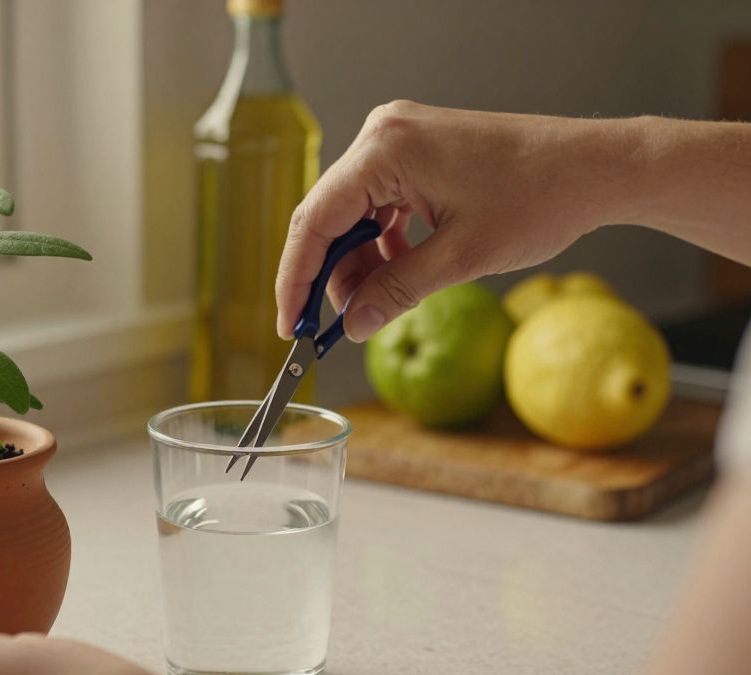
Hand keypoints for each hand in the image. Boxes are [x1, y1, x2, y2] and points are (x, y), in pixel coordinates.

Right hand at [276, 100, 638, 340]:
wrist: (595, 167)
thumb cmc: (540, 198)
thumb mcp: (460, 258)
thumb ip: (396, 291)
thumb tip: (351, 326)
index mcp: (385, 150)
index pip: (314, 220)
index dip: (296, 278)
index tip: (290, 324)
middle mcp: (382, 135)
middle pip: (327, 216)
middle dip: (328, 276)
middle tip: (328, 328)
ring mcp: (398, 139)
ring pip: (351, 213)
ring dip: (357, 263)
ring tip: (372, 305)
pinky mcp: (415, 150)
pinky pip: (377, 202)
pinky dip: (380, 243)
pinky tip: (395, 273)